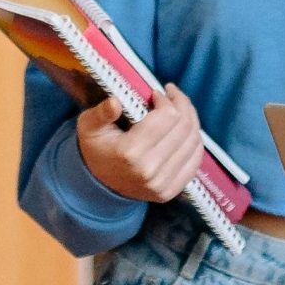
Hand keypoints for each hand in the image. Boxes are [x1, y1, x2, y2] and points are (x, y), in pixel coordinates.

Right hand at [75, 84, 205, 205]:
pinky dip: (195, 140)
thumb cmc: (97, 148)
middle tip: (172, 95)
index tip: (157, 93)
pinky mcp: (172, 191)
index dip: (166, 99)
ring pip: (194, 141)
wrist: (100, 184)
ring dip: (190, 119)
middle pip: (184, 127)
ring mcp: (163, 184)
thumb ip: (101, 113)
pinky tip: (185, 130)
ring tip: (180, 109)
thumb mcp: (89, 126)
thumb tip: (115, 102)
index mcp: (129, 152)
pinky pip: (195, 160)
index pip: (167, 117)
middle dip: (182, 104)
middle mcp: (149, 170)